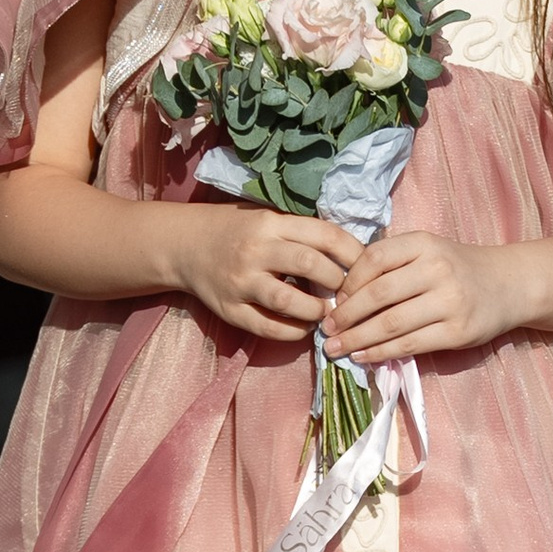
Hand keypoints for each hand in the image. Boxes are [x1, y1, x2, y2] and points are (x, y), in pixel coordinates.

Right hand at [172, 205, 359, 342]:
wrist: (186, 245)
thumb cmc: (238, 231)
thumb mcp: (269, 219)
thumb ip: (304, 234)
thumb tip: (354, 255)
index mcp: (271, 223)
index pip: (324, 235)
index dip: (353, 253)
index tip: (366, 266)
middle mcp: (256, 251)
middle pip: (310, 265)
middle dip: (338, 282)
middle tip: (348, 292)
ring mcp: (241, 282)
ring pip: (289, 301)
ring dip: (317, 310)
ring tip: (327, 312)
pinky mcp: (229, 310)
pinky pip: (268, 328)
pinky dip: (293, 332)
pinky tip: (304, 327)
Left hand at [323, 228, 521, 362]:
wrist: (508, 285)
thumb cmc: (457, 268)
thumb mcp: (428, 251)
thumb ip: (392, 264)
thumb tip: (342, 295)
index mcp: (424, 244)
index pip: (373, 260)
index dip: (348, 282)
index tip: (334, 300)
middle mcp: (437, 269)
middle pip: (378, 295)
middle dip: (346, 316)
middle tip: (326, 329)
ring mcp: (449, 302)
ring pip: (391, 324)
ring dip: (357, 339)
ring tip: (336, 349)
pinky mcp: (457, 332)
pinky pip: (409, 345)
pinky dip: (381, 353)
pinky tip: (363, 357)